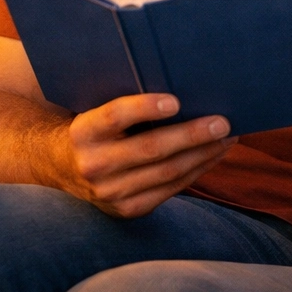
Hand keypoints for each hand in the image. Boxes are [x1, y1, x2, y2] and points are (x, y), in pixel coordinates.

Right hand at [55, 94, 235, 217]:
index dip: (144, 108)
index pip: (114, 117)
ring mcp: (109, 193)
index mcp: (83, 131)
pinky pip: (171, 189)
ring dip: (204, 154)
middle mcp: (93, 165)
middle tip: (223, 121)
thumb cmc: (97, 125)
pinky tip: (215, 154)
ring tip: (229, 136)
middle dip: (192, 135)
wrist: (62, 166)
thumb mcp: (98, 108)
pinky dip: (198, 170)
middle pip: (151, 148)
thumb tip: (182, 81)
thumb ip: (127, 99)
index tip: (175, 101)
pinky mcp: (127, 210)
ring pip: (167, 172)